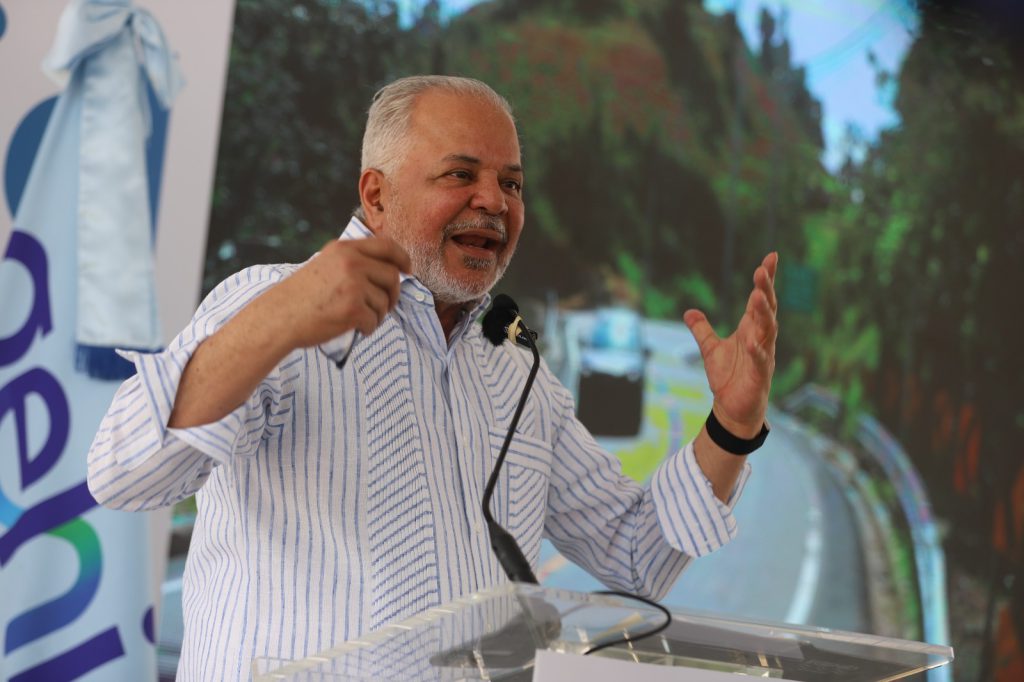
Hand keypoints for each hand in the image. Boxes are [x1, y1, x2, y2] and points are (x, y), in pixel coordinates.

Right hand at [267, 236, 411, 348]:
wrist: (279, 317)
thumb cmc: (301, 296)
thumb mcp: (325, 265)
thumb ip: (352, 262)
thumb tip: (390, 270)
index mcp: (344, 249)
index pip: (386, 245)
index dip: (402, 258)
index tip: (408, 269)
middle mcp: (351, 263)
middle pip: (392, 276)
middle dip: (393, 294)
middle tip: (386, 306)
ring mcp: (353, 285)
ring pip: (384, 302)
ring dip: (377, 315)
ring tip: (360, 319)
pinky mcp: (353, 308)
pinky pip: (374, 321)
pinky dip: (367, 328)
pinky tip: (354, 328)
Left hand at [684, 253, 777, 437]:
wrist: (733, 409)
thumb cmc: (729, 377)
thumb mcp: (711, 349)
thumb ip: (702, 330)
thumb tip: (689, 312)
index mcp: (751, 329)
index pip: (761, 299)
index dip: (767, 279)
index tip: (771, 256)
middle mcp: (761, 338)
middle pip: (767, 309)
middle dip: (765, 289)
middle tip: (762, 270)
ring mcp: (763, 355)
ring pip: (768, 330)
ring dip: (763, 313)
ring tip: (757, 296)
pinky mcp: (760, 374)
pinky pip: (760, 359)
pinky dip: (757, 350)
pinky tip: (752, 341)